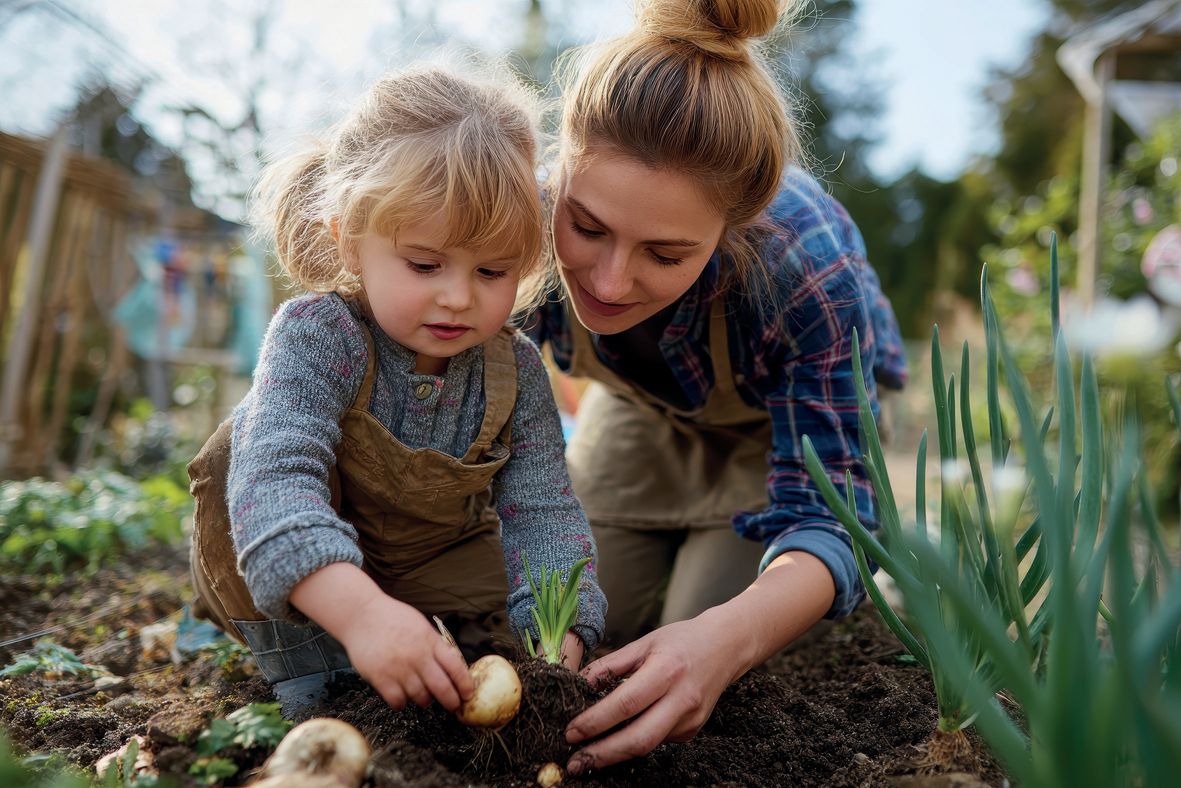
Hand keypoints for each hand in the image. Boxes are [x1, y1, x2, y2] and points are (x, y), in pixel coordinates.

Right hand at [339, 593, 473, 710]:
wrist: (361, 614)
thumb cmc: (392, 618)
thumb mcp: (421, 625)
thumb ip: (435, 645)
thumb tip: (453, 665)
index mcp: (430, 641)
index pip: (455, 666)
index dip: (465, 684)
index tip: (468, 693)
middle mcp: (417, 655)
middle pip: (441, 687)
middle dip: (451, 701)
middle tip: (453, 706)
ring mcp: (399, 667)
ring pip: (421, 697)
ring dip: (425, 701)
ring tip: (424, 698)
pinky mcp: (380, 677)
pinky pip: (398, 701)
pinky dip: (402, 703)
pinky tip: (402, 697)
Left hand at [562, 551, 835, 772]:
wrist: (727, 646)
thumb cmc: (681, 640)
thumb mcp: (644, 642)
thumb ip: (612, 664)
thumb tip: (580, 684)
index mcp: (667, 670)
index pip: (626, 703)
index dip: (596, 721)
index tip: (571, 731)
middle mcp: (681, 699)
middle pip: (639, 738)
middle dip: (603, 754)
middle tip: (575, 762)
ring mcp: (691, 719)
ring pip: (648, 745)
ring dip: (614, 755)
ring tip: (587, 759)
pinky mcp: (693, 730)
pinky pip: (658, 741)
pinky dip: (634, 743)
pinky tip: (616, 742)